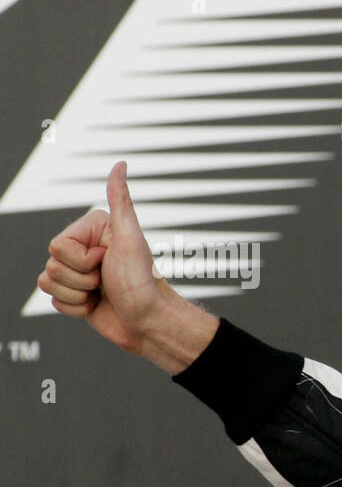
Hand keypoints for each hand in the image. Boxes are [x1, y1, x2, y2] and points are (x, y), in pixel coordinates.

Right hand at [39, 161, 217, 371]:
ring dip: (78, 294)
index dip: (82, 260)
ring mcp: (78, 272)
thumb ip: (121, 201)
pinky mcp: (75, 294)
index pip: (56, 245)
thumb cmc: (142, 282)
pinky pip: (54, 300)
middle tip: (107, 280)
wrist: (149, 322)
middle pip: (51, 264)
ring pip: (48, 282)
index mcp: (92, 231)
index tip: (108, 261)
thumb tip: (121, 164)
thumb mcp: (131, 237)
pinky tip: (97, 305)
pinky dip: (75, 308)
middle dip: (81, 279)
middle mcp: (84, 249)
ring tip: (103, 292)